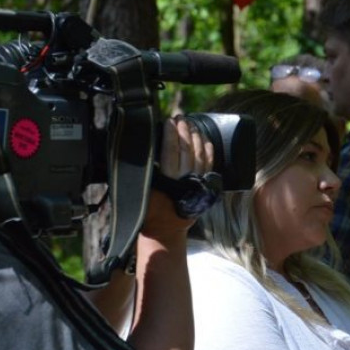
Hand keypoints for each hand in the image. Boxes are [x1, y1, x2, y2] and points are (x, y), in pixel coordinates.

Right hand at [144, 117, 214, 235]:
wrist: (166, 232)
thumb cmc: (149, 213)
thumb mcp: (141, 193)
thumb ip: (145, 174)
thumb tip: (140, 149)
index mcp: (167, 182)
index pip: (171, 152)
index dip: (171, 135)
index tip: (169, 121)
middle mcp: (185, 183)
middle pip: (187, 151)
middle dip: (184, 132)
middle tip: (180, 117)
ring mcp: (198, 186)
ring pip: (200, 157)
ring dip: (197, 138)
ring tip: (192, 124)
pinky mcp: (205, 189)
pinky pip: (209, 167)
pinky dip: (208, 152)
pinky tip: (206, 140)